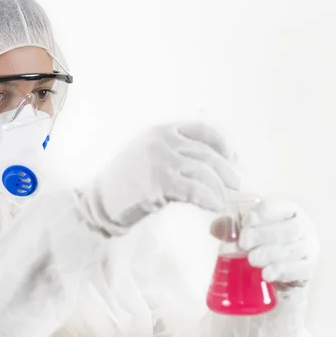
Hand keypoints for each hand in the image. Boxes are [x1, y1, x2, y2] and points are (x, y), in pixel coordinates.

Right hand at [76, 122, 240, 235]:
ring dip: (218, 188)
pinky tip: (214, 207)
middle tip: (236, 184)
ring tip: (223, 200)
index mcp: (160, 131)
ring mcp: (160, 160)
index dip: (221, 144)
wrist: (100, 201)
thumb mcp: (148, 156)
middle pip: (206, 153)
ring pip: (203, 172)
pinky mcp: (159, 182)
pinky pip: (195, 190)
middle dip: (225, 170)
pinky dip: (208, 199)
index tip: (231, 158)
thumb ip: (174, 152)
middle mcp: (162, 141)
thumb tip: (211, 162)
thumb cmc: (125, 183)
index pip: (201, 129)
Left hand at [212, 200, 319, 289]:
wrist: (279, 275)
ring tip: (253, 260)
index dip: (264, 214)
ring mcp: (310, 248)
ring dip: (272, 254)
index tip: (245, 223)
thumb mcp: (245, 232)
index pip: (281, 207)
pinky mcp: (309, 268)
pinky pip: (301, 269)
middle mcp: (304, 227)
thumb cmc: (261, 244)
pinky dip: (283, 271)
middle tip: (244, 244)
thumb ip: (230, 228)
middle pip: (290, 229)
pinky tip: (267, 274)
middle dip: (265, 235)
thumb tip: (215, 229)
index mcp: (289, 211)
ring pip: (295, 249)